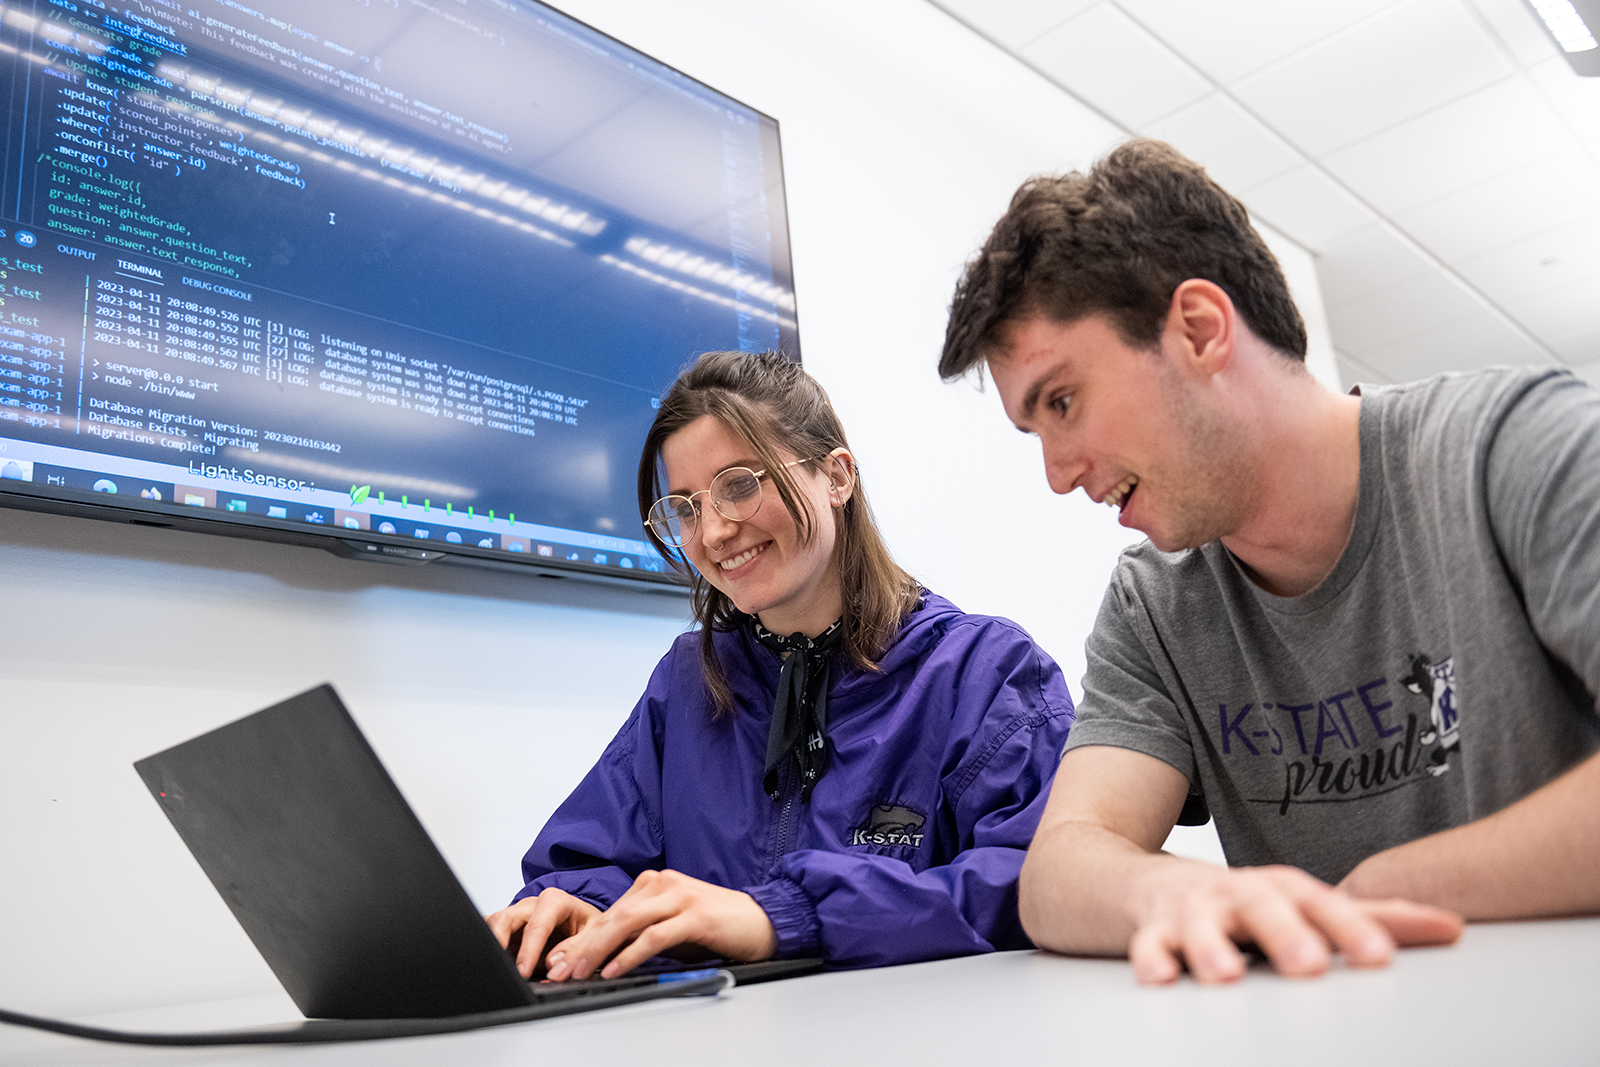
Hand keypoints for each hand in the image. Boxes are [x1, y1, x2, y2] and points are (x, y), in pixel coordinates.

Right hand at [484, 887, 602, 978]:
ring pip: (493, 924)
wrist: (582, 924)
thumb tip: (555, 966)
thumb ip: (576, 949)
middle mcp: (532, 905)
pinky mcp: (507, 928)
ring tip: (494, 967)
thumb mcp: (593, 936)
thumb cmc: (586, 927)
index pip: (537, 925)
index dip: (528, 951)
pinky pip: (489, 931)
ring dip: (491, 944)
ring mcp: (517, 915)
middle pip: (505, 919)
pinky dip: (487, 945)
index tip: (523, 972)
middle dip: (498, 942)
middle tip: (500, 967)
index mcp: (555, 902)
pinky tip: (490, 961)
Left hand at [543, 869, 777, 981]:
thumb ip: (642, 935)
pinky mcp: (696, 914)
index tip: (562, 961)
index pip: (610, 912)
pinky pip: (655, 935)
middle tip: (561, 969)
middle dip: (583, 945)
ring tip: (582, 972)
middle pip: (613, 915)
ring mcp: (680, 896)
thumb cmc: (718, 926)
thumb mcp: (673, 928)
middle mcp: (664, 883)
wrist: (764, 921)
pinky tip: (615, 969)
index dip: (583, 938)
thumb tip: (606, 958)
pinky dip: (631, 954)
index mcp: (655, 883)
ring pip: (628, 922)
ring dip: (600, 950)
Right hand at [1128, 863, 1462, 984]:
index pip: (1323, 906)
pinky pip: (1150, 944)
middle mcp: (1240, 895)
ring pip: (1202, 926)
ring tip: (1225, 975)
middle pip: (1264, 908)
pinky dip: (1153, 957)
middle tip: (1307, 964)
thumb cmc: (1242, 903)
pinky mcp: (1152, 929)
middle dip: (1284, 934)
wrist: (1146, 884)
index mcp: (1284, 891)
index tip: (1379, 957)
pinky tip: (1161, 976)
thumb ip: (1374, 919)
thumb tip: (1453, 926)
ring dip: (1213, 947)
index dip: (1351, 929)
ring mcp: (1194, 911)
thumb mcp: (1305, 905)